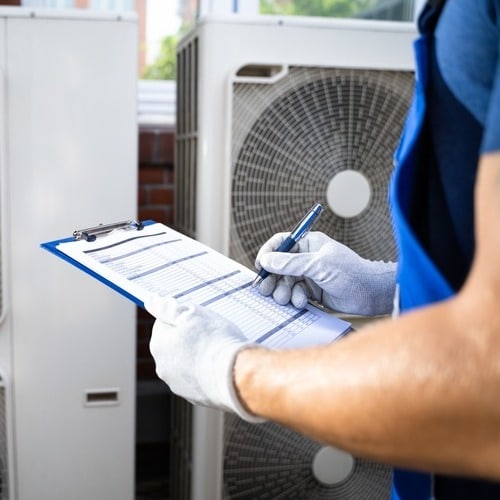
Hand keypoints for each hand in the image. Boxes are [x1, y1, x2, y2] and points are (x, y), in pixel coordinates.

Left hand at [146, 295, 263, 421]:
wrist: (236, 376)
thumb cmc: (215, 341)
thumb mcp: (192, 314)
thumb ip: (169, 308)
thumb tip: (151, 301)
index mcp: (159, 345)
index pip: (163, 323)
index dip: (182, 317)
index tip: (197, 317)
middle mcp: (164, 368)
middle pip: (175, 344)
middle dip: (190, 337)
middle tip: (211, 332)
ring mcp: (180, 386)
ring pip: (188, 363)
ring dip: (199, 355)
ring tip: (219, 350)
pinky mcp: (197, 398)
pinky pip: (201, 379)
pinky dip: (208, 372)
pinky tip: (223, 366)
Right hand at [255, 232, 396, 315]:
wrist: (371, 294)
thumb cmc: (350, 273)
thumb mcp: (318, 265)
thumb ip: (290, 263)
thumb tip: (266, 260)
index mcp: (309, 244)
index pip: (281, 243)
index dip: (268, 253)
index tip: (260, 266)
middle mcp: (307, 258)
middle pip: (279, 266)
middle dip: (272, 278)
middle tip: (266, 289)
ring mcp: (309, 275)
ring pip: (285, 282)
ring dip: (283, 291)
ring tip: (285, 298)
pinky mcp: (312, 292)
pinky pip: (295, 294)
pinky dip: (295, 299)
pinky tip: (302, 302)